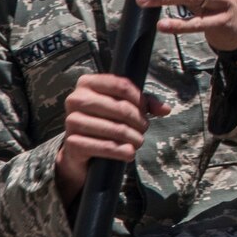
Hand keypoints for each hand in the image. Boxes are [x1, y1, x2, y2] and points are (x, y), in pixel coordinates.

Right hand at [54, 72, 170, 201]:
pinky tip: (129, 153)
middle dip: (138, 121)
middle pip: (120, 107)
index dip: (139, 99)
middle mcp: (75, 99)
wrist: (78, 149)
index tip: (144, 110)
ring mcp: (71, 121)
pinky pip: (105, 146)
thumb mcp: (121, 106)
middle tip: (143, 129)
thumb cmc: (103, 120)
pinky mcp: (72, 143)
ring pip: (115, 128)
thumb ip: (143, 103)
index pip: (121, 85)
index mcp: (87, 83)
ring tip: (138, 141)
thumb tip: (165, 109)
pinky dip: (121, 151)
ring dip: (133, 137)